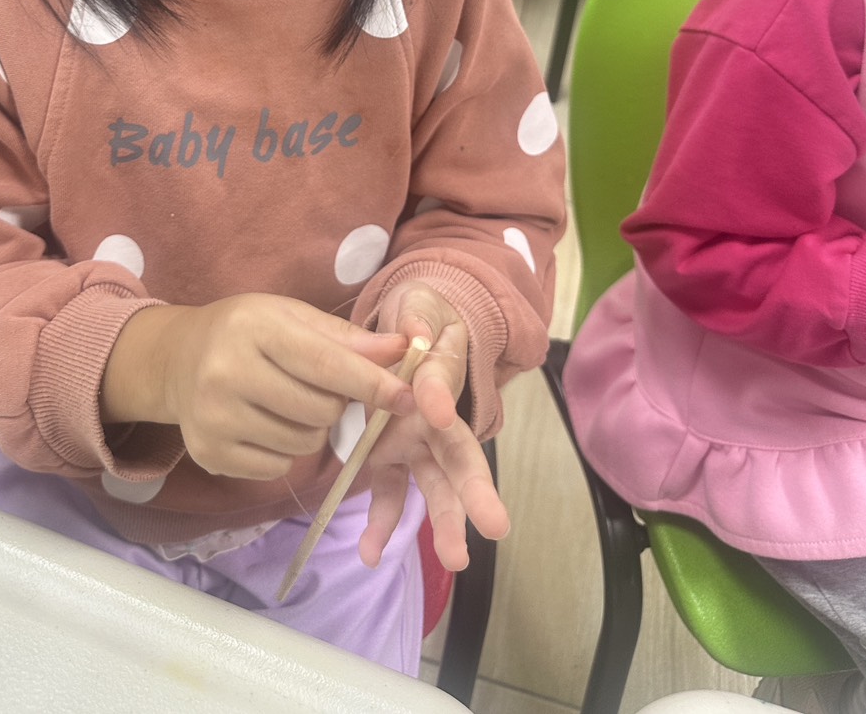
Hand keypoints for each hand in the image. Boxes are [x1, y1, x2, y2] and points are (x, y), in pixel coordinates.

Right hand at [101, 294, 410, 480]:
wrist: (175, 360)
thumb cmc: (244, 331)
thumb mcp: (291, 316)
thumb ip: (345, 337)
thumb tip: (402, 351)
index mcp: (254, 328)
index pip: (325, 363)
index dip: (371, 383)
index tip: (407, 397)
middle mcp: (227, 373)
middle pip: (319, 411)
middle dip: (336, 404)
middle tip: (320, 387)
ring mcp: (213, 418)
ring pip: (303, 444)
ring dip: (312, 429)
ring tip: (290, 402)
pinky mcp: (209, 454)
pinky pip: (277, 469)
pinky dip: (285, 452)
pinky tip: (266, 424)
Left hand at [361, 282, 509, 571]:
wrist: (409, 335)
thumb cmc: (421, 318)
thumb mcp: (419, 307)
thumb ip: (417, 318)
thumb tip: (417, 333)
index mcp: (442, 375)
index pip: (442, 384)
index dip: (440, 395)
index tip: (436, 410)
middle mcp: (437, 419)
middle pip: (460, 455)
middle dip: (475, 490)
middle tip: (496, 524)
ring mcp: (416, 444)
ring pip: (436, 485)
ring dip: (445, 522)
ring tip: (454, 558)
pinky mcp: (390, 458)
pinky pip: (390, 495)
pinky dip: (382, 525)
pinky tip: (370, 553)